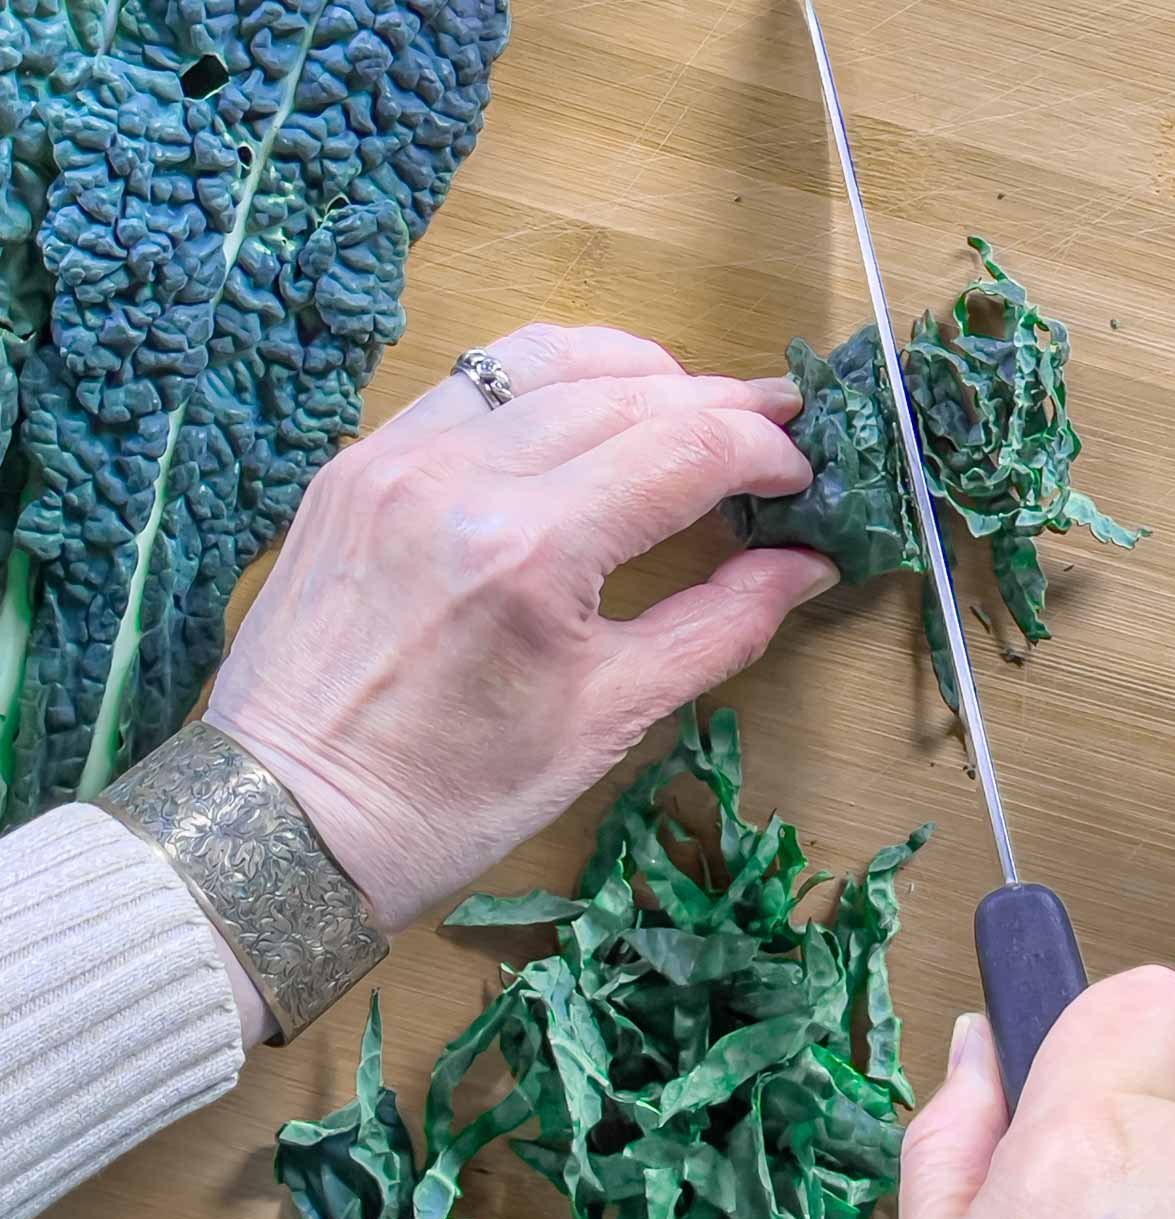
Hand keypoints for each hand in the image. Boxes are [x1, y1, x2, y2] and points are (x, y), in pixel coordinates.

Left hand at [205, 323, 832, 937]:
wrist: (284, 820)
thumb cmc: (451, 799)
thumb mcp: (603, 722)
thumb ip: (718, 627)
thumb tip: (805, 564)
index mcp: (531, 553)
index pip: (683, 447)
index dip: (762, 450)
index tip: (803, 473)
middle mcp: (458, 477)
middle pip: (623, 389)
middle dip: (715, 401)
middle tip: (770, 431)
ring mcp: (392, 457)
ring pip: (539, 358)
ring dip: (631, 369)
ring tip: (683, 406)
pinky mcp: (352, 464)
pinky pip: (467, 384)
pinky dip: (540, 384)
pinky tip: (577, 417)